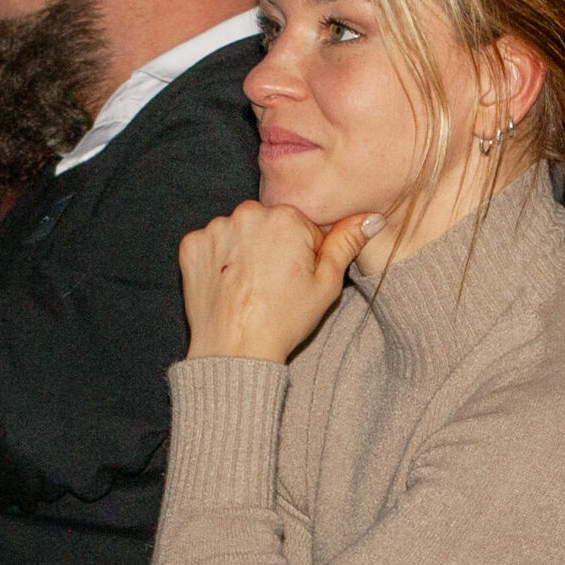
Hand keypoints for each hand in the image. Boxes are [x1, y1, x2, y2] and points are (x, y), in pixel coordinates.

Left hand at [180, 202, 383, 363]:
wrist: (235, 351)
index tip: (296, 280)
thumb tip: (372, 217)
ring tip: (250, 287)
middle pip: (269, 225)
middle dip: (273, 247)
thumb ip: (346, 243)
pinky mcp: (192, 245)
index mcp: (286, 217)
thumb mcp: (326, 284)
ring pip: (239, 232)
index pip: (302, 227)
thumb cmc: (284, 320)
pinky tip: (227, 285)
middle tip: (273, 285)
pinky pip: (211, 244)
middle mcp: (248, 213)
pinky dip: (218, 261)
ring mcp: (216, 228)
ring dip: (244, 252)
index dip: (304, 256)